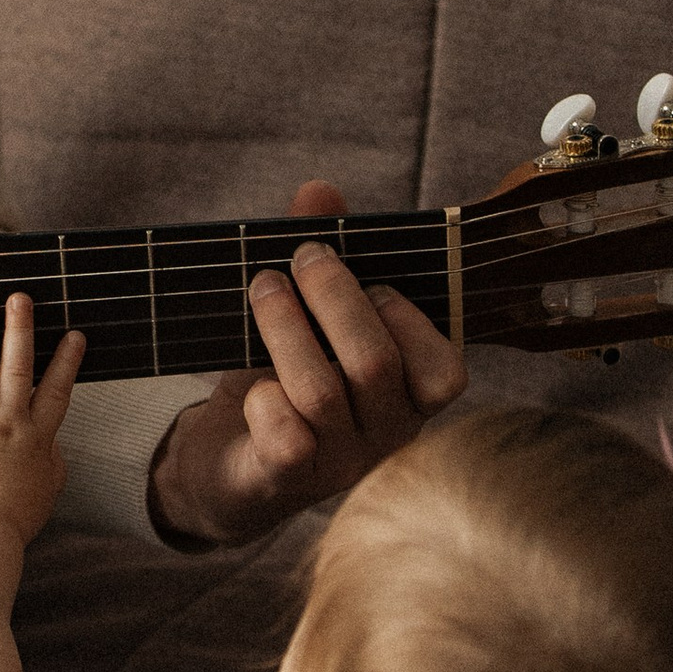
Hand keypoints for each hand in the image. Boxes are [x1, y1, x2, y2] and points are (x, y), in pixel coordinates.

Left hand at [0, 294, 86, 545]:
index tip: (73, 334)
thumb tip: (51, 441)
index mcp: (36, 440)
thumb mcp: (47, 491)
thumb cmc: (11, 521)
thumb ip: (52, 460)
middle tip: (21, 299)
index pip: (56, 392)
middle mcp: (6, 425)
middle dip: (20, 330)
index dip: (66, 361)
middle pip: (17, 368)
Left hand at [147, 179, 466, 549]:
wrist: (227, 465)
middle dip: (334, 296)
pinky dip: (265, 399)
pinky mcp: (283, 481)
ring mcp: (337, 464)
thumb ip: (322, 261)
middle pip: (375, 364)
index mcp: (409, 398)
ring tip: (262, 287)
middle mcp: (385, 436)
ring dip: (285, 326)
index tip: (372, 278)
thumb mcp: (307, 320)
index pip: (445, 371)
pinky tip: (252, 385)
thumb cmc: (283, 381)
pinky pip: (286, 439)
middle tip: (301, 256)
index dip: (408, 317)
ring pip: (322, 391)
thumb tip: (320, 190)